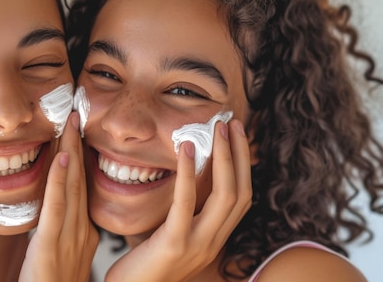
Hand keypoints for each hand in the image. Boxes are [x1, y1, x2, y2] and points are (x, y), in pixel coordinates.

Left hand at [19, 112, 98, 281]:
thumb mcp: (63, 258)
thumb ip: (62, 234)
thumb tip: (57, 210)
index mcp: (86, 234)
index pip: (83, 188)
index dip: (80, 157)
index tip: (77, 130)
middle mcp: (82, 233)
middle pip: (80, 180)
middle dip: (77, 144)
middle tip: (77, 112)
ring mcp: (69, 239)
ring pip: (70, 187)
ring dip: (70, 152)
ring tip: (70, 122)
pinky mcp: (50, 247)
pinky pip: (56, 209)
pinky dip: (58, 181)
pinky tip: (61, 158)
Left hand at [105, 120, 251, 281]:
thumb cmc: (144, 265)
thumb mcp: (172, 236)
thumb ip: (185, 213)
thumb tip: (187, 178)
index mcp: (214, 239)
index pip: (242, 198)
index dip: (244, 165)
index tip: (238, 135)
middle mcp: (213, 243)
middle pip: (241, 193)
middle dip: (240, 155)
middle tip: (233, 123)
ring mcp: (198, 245)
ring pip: (225, 196)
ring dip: (224, 158)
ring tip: (217, 129)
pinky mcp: (175, 244)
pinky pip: (186, 203)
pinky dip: (188, 172)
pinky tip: (186, 148)